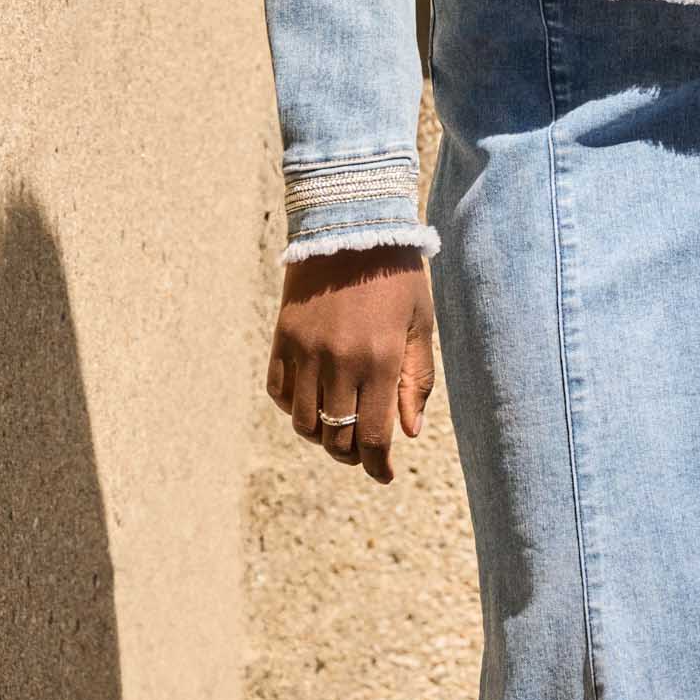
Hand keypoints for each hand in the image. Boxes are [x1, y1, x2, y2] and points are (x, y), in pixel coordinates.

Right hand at [267, 248, 436, 482]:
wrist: (351, 225)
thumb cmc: (397, 275)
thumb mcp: (419, 325)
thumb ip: (415, 380)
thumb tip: (409, 433)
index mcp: (379, 360)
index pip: (374, 436)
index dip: (378, 465)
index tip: (384, 474)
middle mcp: (339, 361)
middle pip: (336, 437)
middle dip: (352, 453)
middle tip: (364, 451)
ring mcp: (305, 351)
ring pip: (304, 423)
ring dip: (322, 435)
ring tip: (340, 425)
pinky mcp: (283, 339)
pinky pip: (280, 393)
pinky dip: (295, 408)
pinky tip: (315, 400)